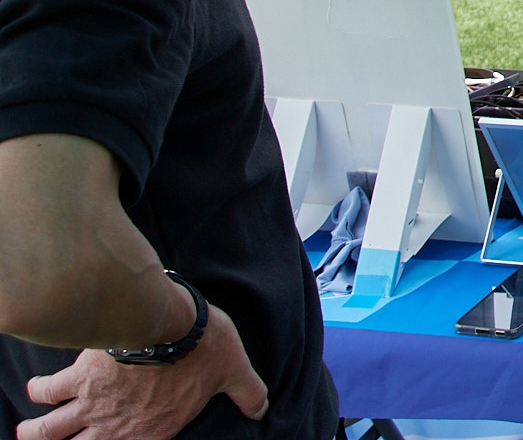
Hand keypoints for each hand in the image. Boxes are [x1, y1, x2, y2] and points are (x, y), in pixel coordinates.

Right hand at [19, 302, 267, 439]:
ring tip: (27, 432)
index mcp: (152, 431)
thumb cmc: (204, 349)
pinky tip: (35, 388)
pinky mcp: (78, 379)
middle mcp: (116, 426)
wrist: (171, 326)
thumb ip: (247, 394)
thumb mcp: (234, 372)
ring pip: (50, 430)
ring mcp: (93, 406)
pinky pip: (47, 391)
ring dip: (36, 432)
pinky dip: (39, 391)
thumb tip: (263, 408)